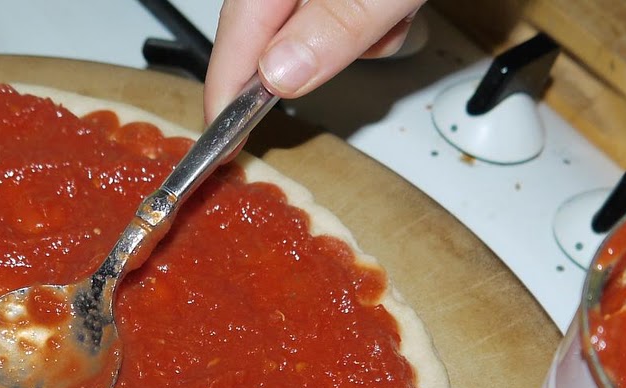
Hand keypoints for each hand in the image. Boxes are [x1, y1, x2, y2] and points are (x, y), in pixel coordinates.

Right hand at [203, 0, 423, 118]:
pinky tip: (401, 0)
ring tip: (399, 5)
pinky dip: (375, 16)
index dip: (227, 88)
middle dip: (320, 52)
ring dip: (359, 33)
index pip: (238, 28)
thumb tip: (280, 74)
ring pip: (317, 23)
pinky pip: (344, 8)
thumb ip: (337, 25)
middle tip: (369, 38)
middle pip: (274, 27)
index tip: (224, 136)